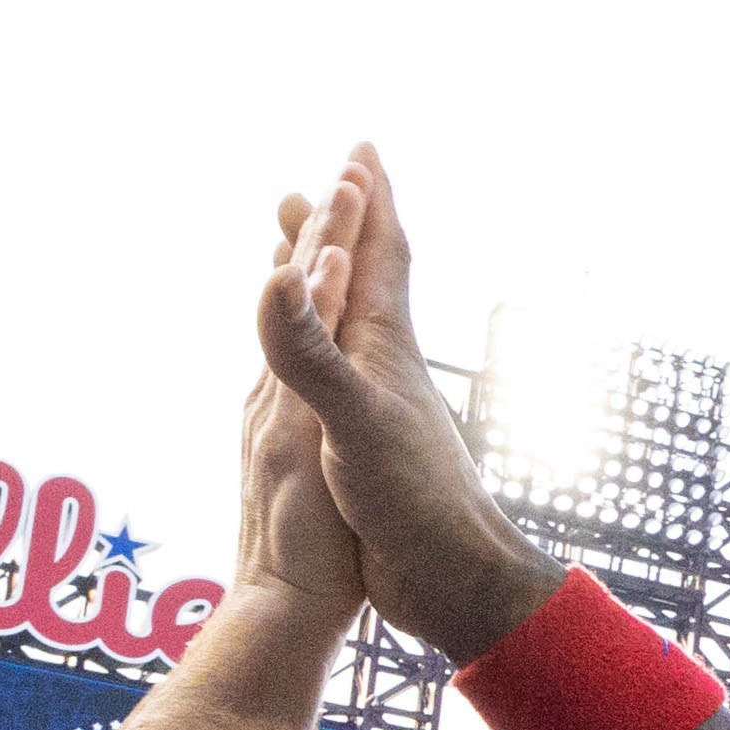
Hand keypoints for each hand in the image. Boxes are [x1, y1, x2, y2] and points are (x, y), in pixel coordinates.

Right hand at [252, 143, 568, 654]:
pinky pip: (336, 377)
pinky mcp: (365, 446)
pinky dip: (319, 351)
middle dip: (344, 225)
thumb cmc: (412, 503)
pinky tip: (318, 365)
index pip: (376, 252)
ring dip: (330, 285)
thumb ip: (310, 353)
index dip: (368, 199)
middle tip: (331, 180)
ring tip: (312, 262)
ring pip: (350, 326)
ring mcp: (378, 405)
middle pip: (363, 277)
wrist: (451, 582)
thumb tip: (279, 277)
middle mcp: (386, 366)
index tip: (361, 147)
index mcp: (384, 347)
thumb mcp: (350, 421)